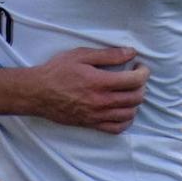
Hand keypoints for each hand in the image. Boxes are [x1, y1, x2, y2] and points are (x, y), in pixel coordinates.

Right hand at [31, 47, 148, 133]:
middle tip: (136, 77)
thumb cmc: (57, 71)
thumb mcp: (81, 55)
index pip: (134, 80)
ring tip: (130, 91)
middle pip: (136, 97)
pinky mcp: (92, 124)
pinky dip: (126, 120)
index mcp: (100, 82)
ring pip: (129, 113)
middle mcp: (101, 101)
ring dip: (135, 102)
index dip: (143, 72)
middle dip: (142, 85)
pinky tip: (124, 110)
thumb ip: (108, 54)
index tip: (140, 66)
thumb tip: (131, 52)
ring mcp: (97, 115)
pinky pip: (117, 128)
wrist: (37, 93)